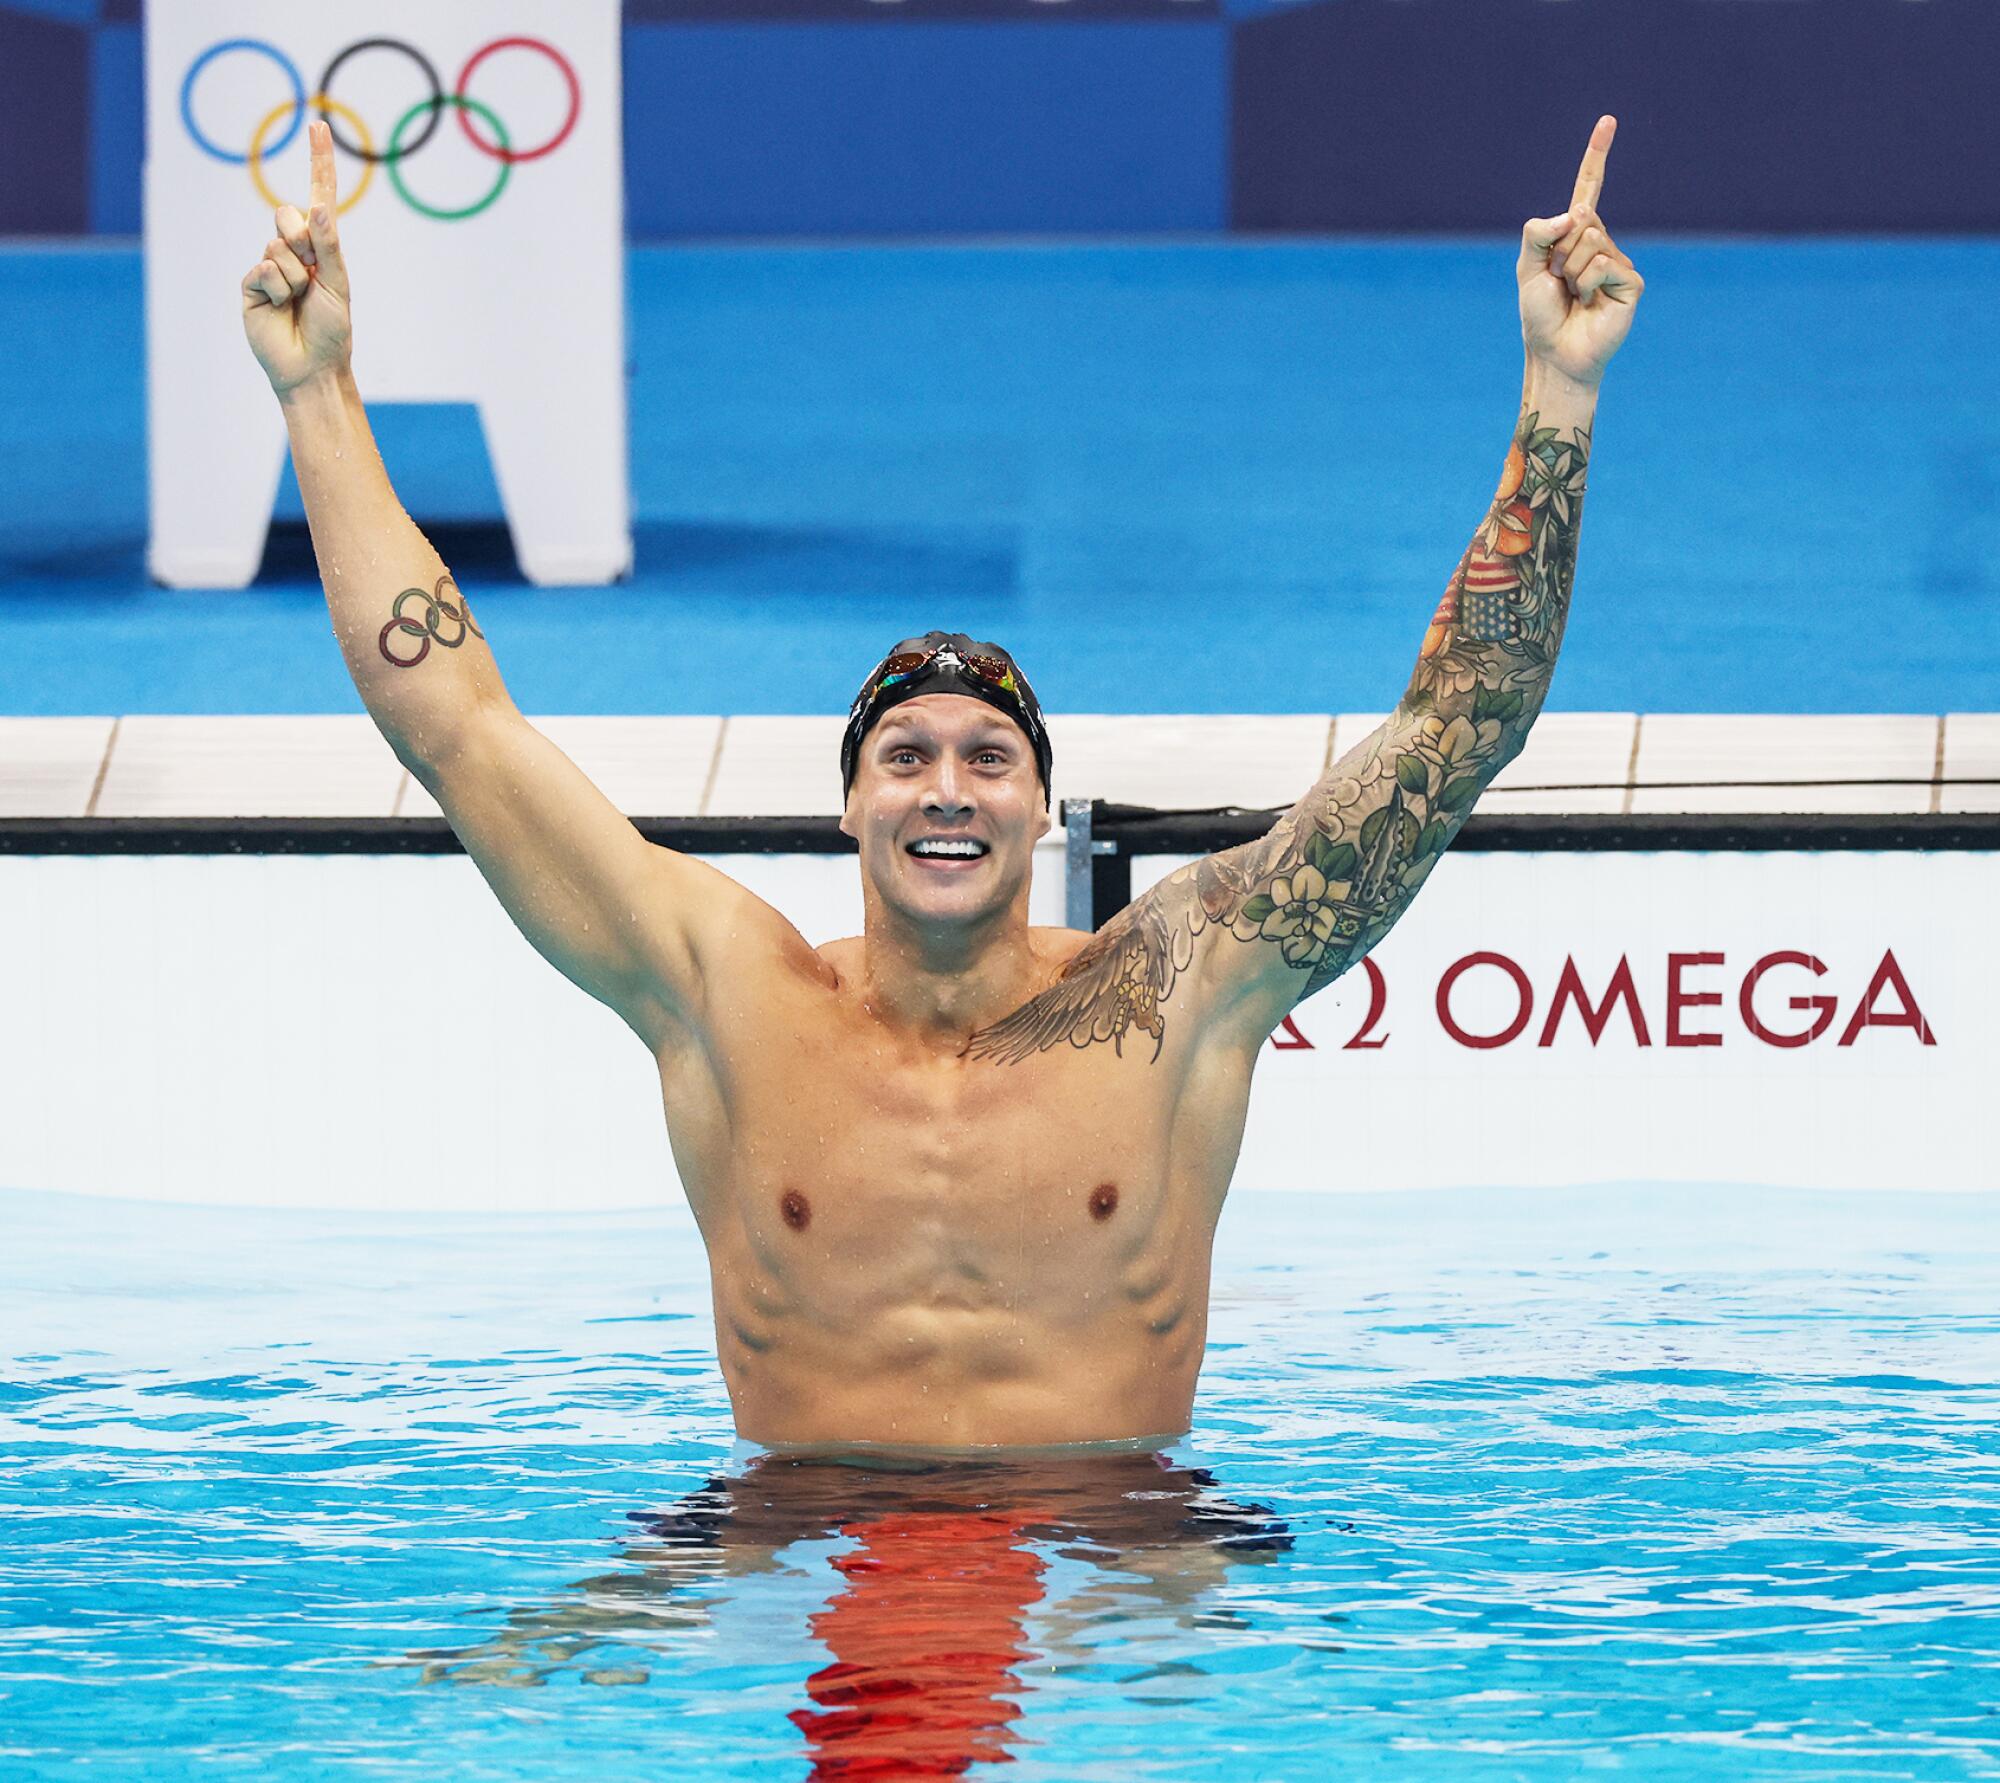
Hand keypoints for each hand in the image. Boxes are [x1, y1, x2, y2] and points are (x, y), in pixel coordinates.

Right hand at [240, 117, 353, 396]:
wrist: (312, 368)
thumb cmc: (332, 330)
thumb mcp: (338, 284)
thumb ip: (329, 246)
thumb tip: (321, 208)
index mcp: (320, 247)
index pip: (318, 197)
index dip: (318, 162)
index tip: (319, 125)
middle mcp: (293, 251)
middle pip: (287, 216)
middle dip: (303, 243)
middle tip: (312, 276)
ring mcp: (269, 266)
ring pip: (276, 246)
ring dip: (295, 278)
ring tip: (299, 302)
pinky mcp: (251, 284)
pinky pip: (263, 268)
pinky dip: (278, 289)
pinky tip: (281, 308)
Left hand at [1517, 116, 1643, 388]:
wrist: (1555, 353)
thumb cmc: (1540, 314)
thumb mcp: (1527, 268)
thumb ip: (1538, 232)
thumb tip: (1574, 214)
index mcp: (1576, 235)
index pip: (1588, 188)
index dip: (1597, 155)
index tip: (1608, 120)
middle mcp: (1601, 242)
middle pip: (1580, 218)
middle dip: (1558, 253)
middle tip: (1559, 283)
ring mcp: (1618, 260)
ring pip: (1590, 241)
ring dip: (1571, 272)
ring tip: (1574, 296)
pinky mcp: (1631, 281)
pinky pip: (1603, 263)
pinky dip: (1588, 284)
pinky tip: (1591, 303)